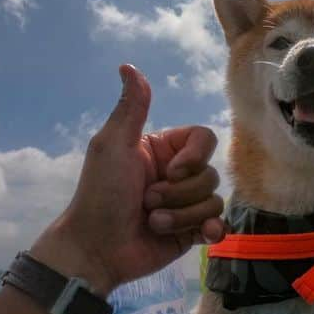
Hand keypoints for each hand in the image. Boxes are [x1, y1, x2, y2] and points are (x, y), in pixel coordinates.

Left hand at [31, 65, 224, 293]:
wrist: (96, 249)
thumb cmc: (100, 194)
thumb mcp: (112, 146)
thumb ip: (131, 107)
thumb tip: (128, 65)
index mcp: (162, 149)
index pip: (204, 138)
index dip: (194, 156)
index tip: (171, 172)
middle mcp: (176, 174)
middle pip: (209, 173)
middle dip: (179, 193)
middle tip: (147, 202)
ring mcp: (185, 204)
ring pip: (213, 200)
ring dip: (182, 215)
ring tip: (153, 223)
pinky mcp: (190, 232)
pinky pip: (218, 224)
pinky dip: (212, 229)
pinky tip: (203, 236)